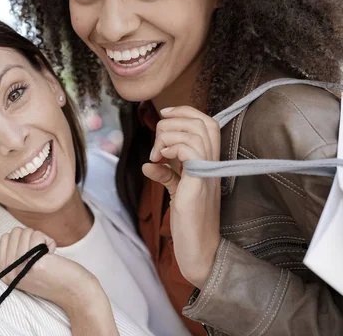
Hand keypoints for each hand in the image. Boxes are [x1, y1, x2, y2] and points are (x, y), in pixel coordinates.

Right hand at [0, 227, 98, 309]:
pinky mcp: (33, 262)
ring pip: (26, 232)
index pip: (5, 238)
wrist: (74, 291)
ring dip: (41, 240)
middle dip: (32, 238)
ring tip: (47, 256)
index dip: (23, 241)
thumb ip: (4, 261)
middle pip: (15, 232)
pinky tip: (53, 256)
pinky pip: (37, 235)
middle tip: (41, 256)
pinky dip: (49, 241)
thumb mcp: (23, 271)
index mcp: (4, 273)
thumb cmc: (52, 277)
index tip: (33, 256)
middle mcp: (9, 272)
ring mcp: (20, 268)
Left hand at [143, 106, 221, 287]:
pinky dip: (171, 148)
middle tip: (156, 145)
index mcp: (209, 161)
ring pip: (195, 132)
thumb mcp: (176, 191)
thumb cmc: (189, 221)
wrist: (198, 249)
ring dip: (169, 136)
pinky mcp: (199, 183)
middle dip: (174, 121)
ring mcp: (208, 172)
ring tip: (157, 156)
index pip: (207, 122)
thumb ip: (166, 174)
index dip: (185, 111)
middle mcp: (213, 163)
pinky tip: (160, 161)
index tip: (163, 115)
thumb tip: (148, 165)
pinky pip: (190, 150)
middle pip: (202, 121)